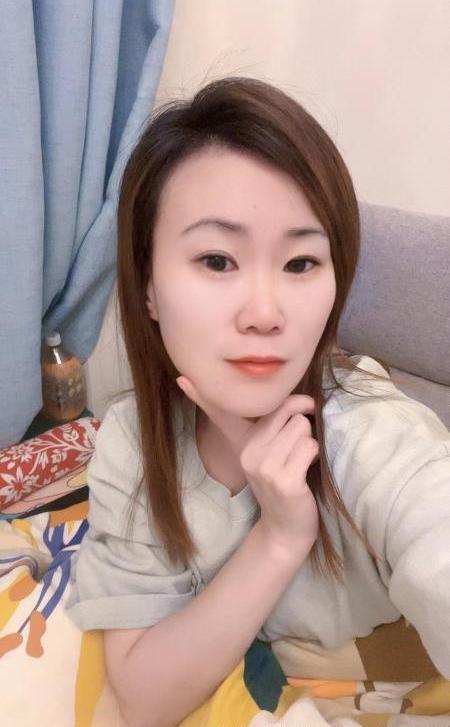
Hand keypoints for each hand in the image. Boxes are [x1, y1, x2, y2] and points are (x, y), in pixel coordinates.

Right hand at [176, 376, 318, 557]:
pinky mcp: (285, 480)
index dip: (199, 394)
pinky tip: (304, 474)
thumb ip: (275, 425)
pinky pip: (309, 447)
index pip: (227, 413)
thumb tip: (298, 400)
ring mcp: (265, 468)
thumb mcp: (270, 453)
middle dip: (301, 427)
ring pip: (301, 427)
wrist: (286, 529)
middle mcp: (249, 453)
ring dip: (309, 444)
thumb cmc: (285, 483)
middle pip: (288, 411)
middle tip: (294, 450)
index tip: (182, 378)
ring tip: (299, 463)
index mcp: (244, 443)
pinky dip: (314, 457)